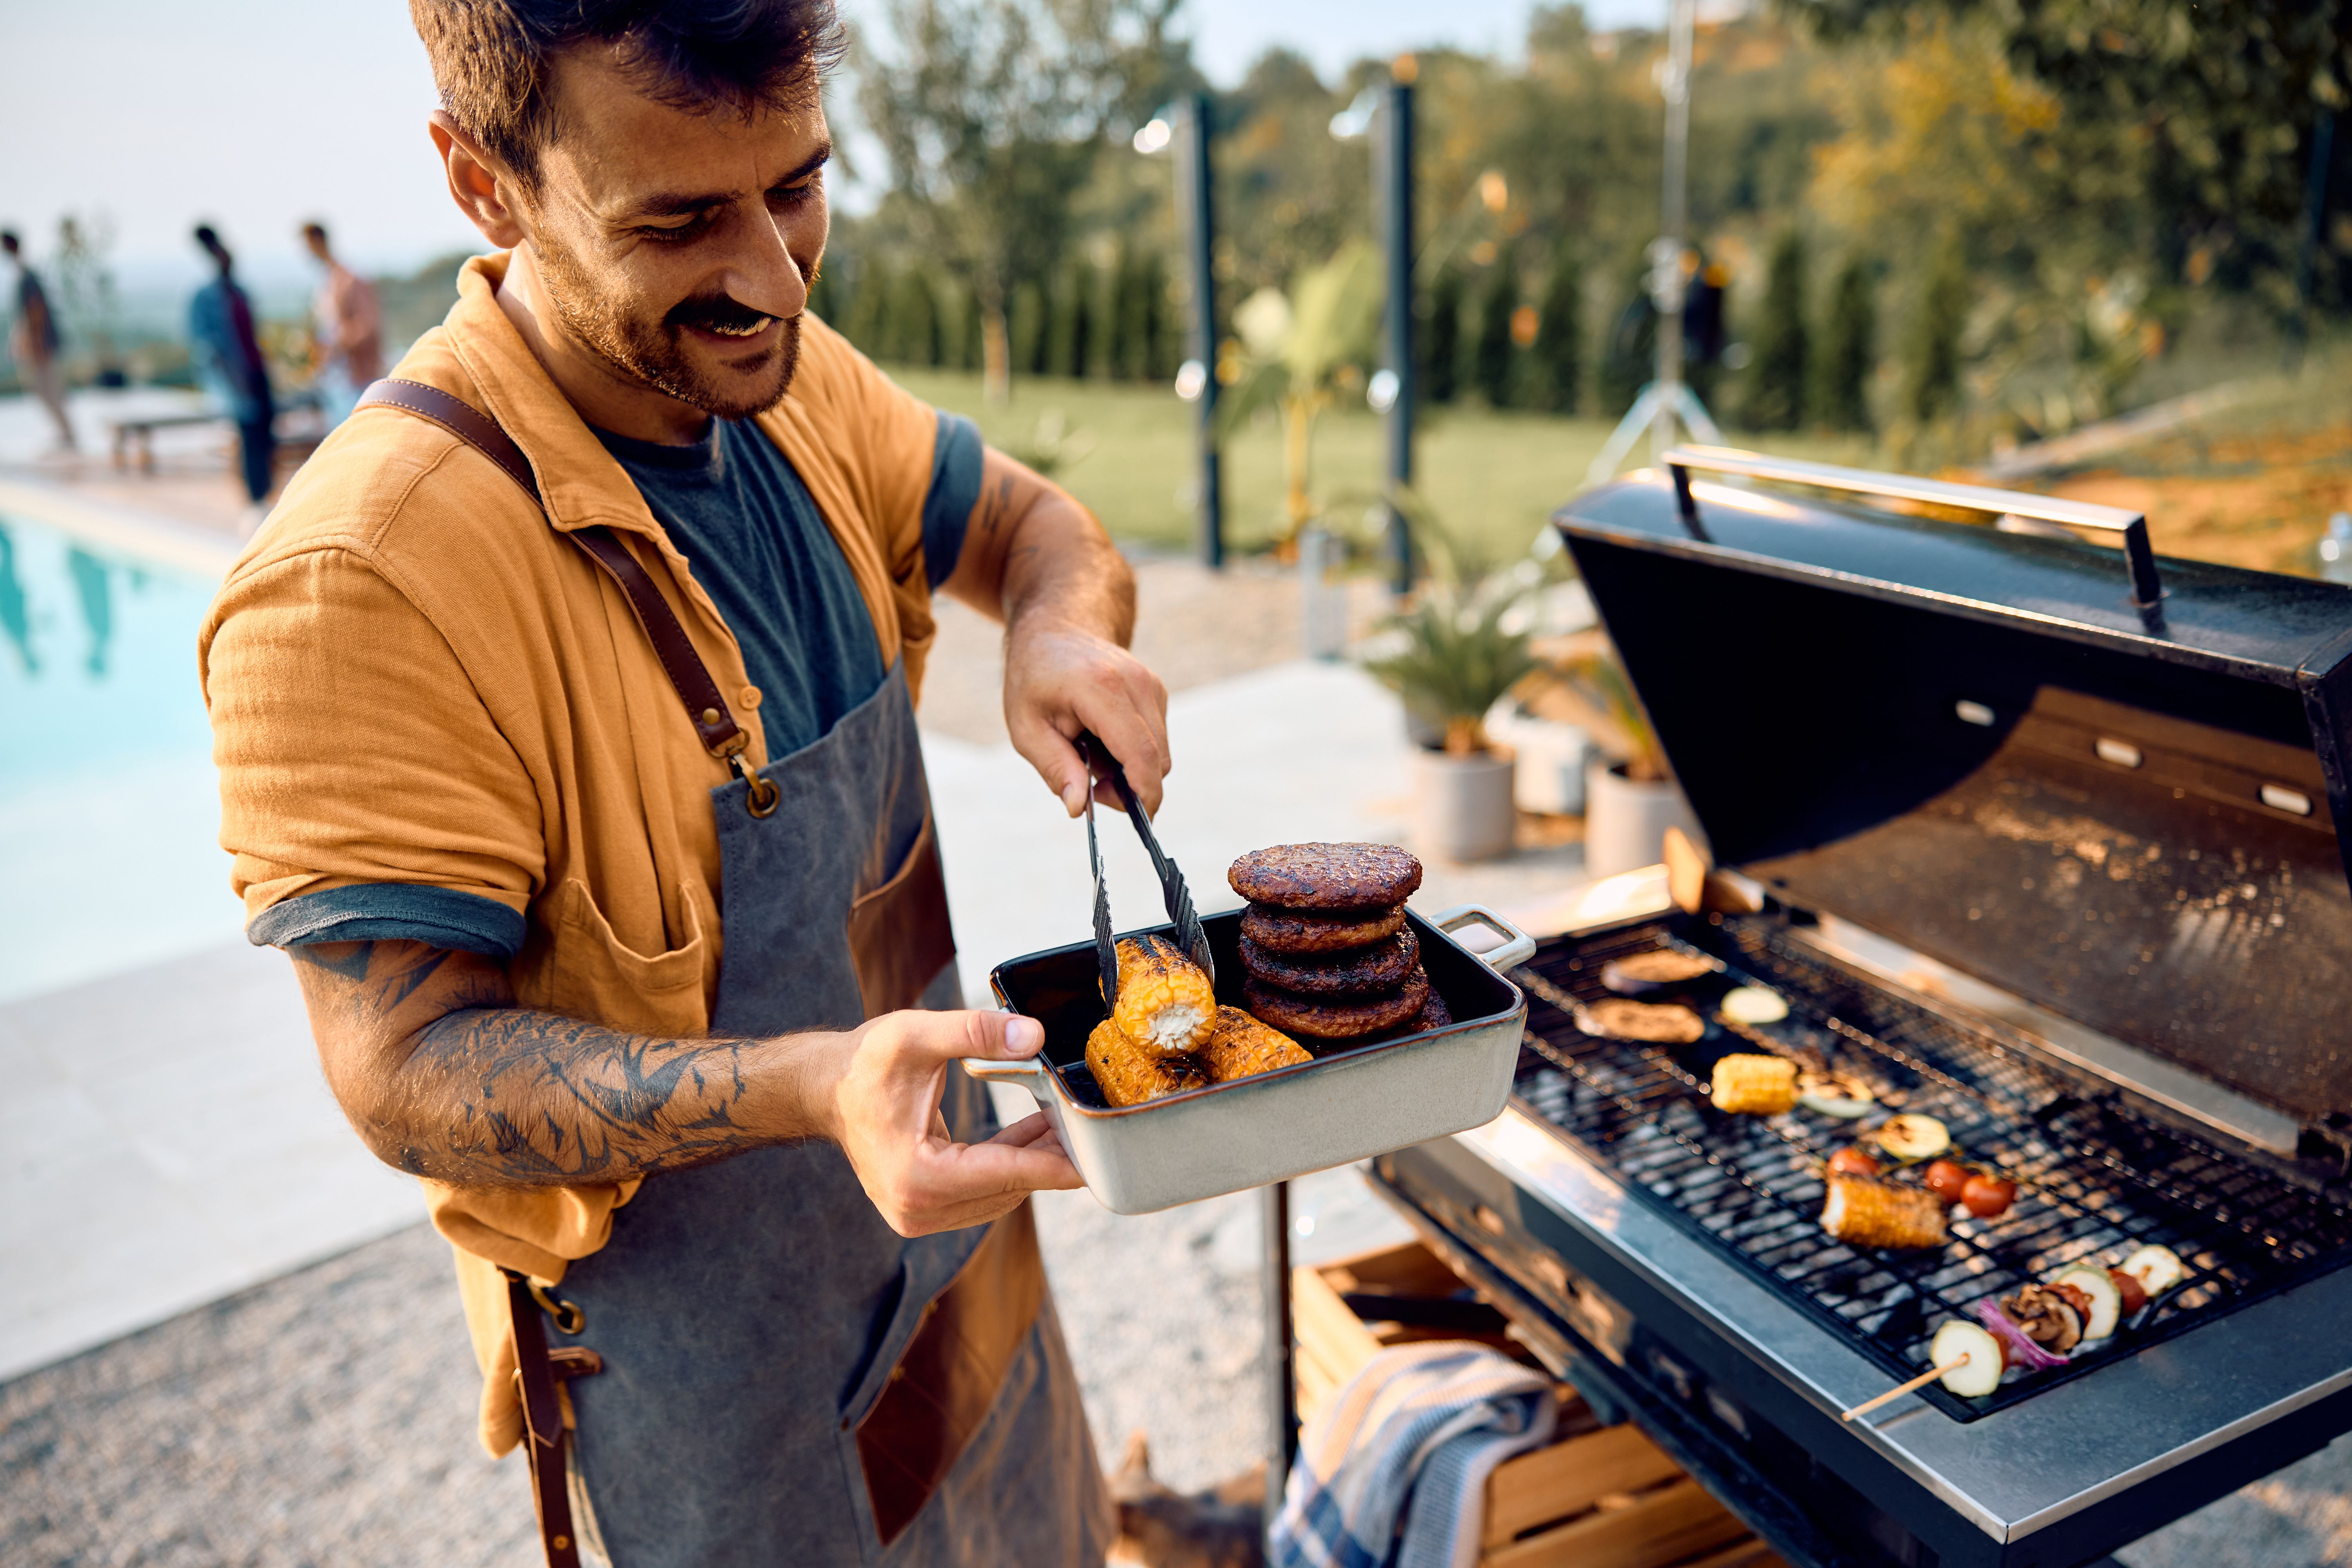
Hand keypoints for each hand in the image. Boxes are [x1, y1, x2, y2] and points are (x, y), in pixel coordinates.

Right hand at [824, 1008, 1082, 1235]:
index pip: (1005, 1174)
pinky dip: (1009, 1164)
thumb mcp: (915, 1035)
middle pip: (1007, 1188)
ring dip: (1032, 1161)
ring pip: (999, 1194)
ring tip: (1064, 1121)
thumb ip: (974, 1033)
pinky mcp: (923, 1209)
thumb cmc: (863, 1063)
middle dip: (1050, 1158)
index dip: (1054, 1165)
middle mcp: (916, 1209)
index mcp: (916, 1177)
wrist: (825, 1089)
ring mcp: (918, 1216)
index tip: (1096, 1160)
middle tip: (1087, 1122)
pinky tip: (1034, 1133)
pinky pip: (983, 1191)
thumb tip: (1032, 1036)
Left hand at [1004, 618, 1170, 817]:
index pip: (1140, 753)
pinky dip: (1134, 752)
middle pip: (1156, 759)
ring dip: (1131, 770)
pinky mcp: (1156, 691)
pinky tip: (1103, 739)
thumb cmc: (1034, 680)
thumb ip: (1055, 768)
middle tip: (1091, 787)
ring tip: (1090, 755)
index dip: (1143, 794)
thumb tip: (1078, 808)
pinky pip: (1157, 739)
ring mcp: (1150, 685)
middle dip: (1131, 787)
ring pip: (1160, 752)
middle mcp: (1135, 683)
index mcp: (1100, 689)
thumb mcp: (1026, 728)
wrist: (1054, 630)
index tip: (1134, 821)